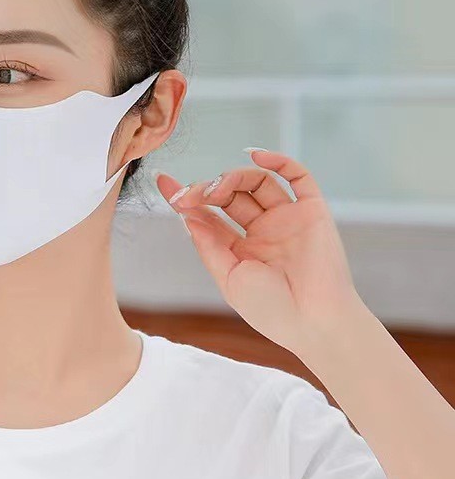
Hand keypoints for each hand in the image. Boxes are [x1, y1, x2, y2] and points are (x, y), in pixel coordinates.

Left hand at [154, 148, 365, 358]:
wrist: (314, 323)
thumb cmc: (270, 309)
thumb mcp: (228, 277)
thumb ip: (209, 244)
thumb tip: (187, 215)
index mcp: (240, 250)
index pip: (209, 216)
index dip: (188, 199)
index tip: (164, 182)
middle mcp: (263, 231)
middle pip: (230, 195)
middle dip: (206, 190)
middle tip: (189, 195)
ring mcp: (287, 219)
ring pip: (257, 182)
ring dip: (233, 178)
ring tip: (216, 189)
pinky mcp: (312, 211)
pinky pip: (298, 177)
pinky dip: (278, 161)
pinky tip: (254, 155)